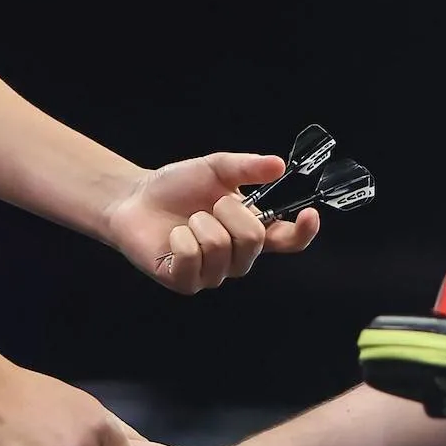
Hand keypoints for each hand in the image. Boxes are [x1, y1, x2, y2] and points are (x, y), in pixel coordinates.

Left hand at [100, 152, 321, 292]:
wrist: (135, 199)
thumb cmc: (177, 186)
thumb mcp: (215, 168)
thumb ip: (247, 167)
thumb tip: (278, 164)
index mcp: (250, 231)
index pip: (288, 240)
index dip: (304, 232)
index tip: (309, 214)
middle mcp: (236, 257)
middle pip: (253, 240)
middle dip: (229, 212)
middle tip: (211, 204)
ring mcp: (211, 274)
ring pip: (220, 248)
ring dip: (199, 223)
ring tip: (188, 220)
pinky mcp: (184, 282)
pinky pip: (191, 259)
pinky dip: (179, 238)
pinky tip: (173, 236)